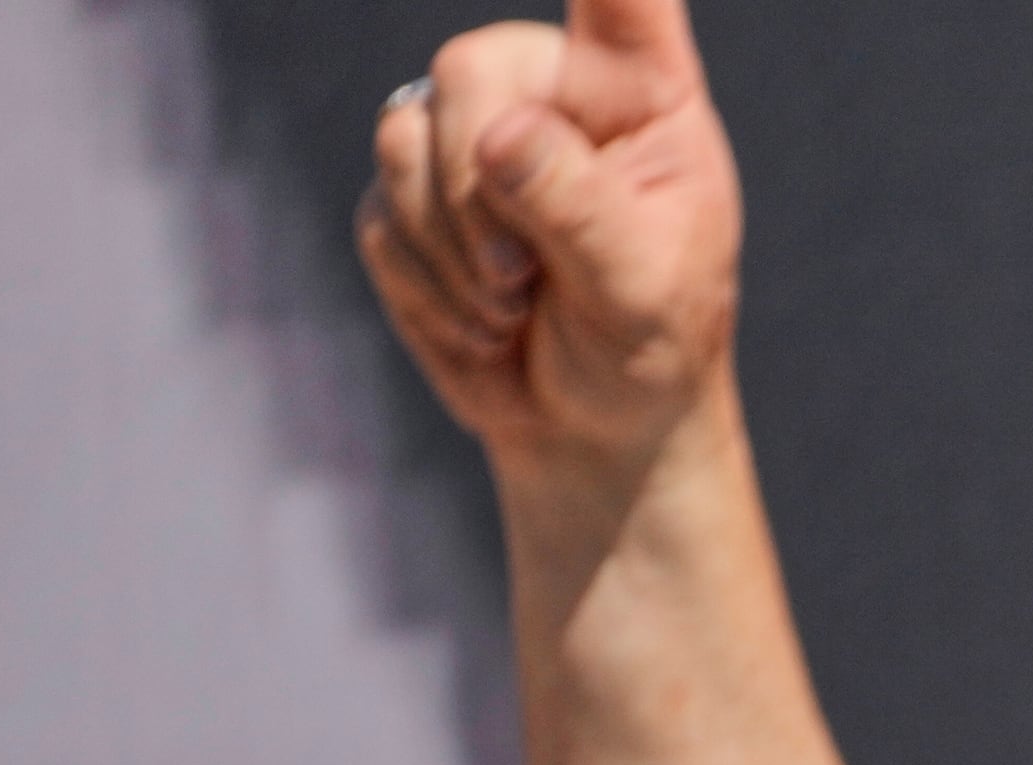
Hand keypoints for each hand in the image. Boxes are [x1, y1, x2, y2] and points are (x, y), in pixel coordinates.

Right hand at [357, 0, 738, 472]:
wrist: (597, 426)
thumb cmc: (650, 346)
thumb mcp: (645, 289)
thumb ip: (579, 207)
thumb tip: (498, 134)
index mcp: (641, 92)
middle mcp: (553, 89)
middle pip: (470, 71)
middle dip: (480, 186)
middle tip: (526, 279)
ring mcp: (474, 133)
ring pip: (407, 142)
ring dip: (457, 254)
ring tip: (520, 306)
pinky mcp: (415, 192)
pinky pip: (383, 219)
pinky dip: (430, 291)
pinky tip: (487, 321)